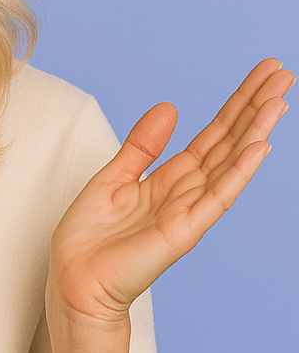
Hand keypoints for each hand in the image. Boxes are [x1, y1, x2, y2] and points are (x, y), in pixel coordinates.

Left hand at [46, 57, 292, 329]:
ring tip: (279, 99)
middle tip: (281, 73)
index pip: (212, 135)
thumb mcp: (113, 177)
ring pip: (229, 163)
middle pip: (228, 142)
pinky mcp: (183, 231)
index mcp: (169, 178)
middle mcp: (186, 192)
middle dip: (254, 108)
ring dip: (255, 131)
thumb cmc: (90, 237)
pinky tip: (259, 146)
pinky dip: (239, 171)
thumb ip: (142, 146)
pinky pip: (217, 196)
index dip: (236, 105)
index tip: (261, 75)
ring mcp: (189, 211)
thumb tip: (170, 108)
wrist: (74, 279)